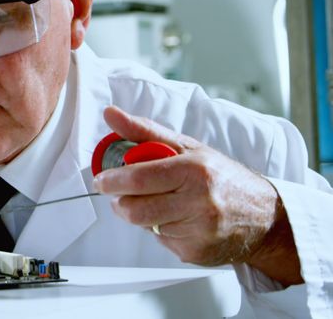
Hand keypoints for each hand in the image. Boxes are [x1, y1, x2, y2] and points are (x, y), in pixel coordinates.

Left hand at [94, 106, 300, 283]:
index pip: (140, 179)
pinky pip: (161, 241)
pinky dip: (162, 230)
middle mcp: (199, 202)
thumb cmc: (223, 177)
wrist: (266, 217)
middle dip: (121, 202)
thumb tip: (111, 114)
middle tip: (124, 194)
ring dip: (144, 215)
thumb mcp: (188, 148)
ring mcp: (199, 231)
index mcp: (194, 170)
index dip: (113, 180)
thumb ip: (144, 131)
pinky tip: (181, 220)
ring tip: (164, 202)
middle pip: (135, 210)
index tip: (102, 180)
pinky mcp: (196, 252)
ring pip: (146, 225)